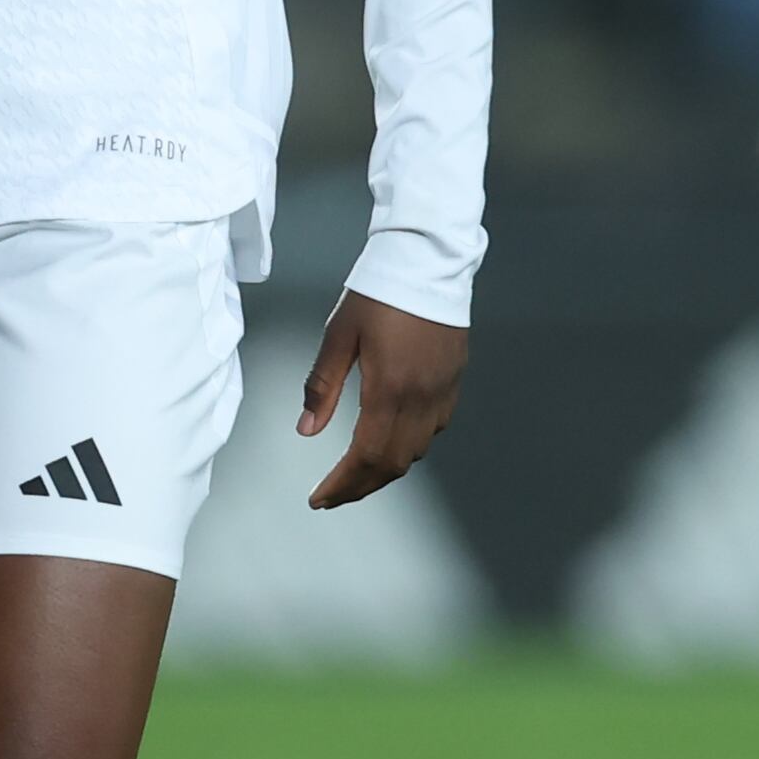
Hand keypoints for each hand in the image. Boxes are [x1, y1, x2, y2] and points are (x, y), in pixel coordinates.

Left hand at [298, 289, 467, 508]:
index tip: (318, 498)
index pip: (365, 456)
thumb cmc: (376, 292)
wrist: (427, 260)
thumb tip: (305, 430)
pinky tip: (388, 442)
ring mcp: (442, 393)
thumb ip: (322, 385)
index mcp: (390, 388)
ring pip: (415, 452)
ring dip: (383, 471)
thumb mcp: (339, 334)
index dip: (341, 484)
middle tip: (332, 496)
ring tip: (354, 474)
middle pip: (392, 465)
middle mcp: (421, 399)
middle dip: (360, 487)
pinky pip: (433, 431)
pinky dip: (408, 448)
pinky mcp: (453, 382)